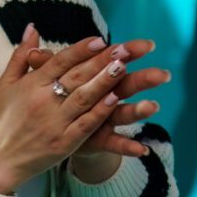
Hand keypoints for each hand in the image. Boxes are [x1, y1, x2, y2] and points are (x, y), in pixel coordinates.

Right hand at [0, 28, 148, 193]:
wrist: (0, 159)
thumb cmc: (4, 119)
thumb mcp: (6, 83)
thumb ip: (20, 55)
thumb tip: (32, 27)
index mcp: (31, 85)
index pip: (58, 62)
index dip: (80, 50)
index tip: (100, 40)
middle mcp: (43, 101)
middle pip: (76, 77)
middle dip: (101, 61)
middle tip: (123, 48)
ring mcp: (55, 122)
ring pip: (84, 98)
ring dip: (104, 82)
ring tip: (123, 67)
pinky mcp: (64, 142)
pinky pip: (85, 124)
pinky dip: (100, 111)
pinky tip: (115, 99)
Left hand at [25, 38, 170, 159]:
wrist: (55, 133)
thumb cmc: (57, 100)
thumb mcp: (50, 83)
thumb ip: (47, 66)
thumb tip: (34, 52)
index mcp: (94, 79)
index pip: (112, 62)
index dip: (127, 54)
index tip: (146, 45)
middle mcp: (105, 98)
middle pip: (126, 86)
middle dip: (144, 80)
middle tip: (162, 74)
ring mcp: (105, 121)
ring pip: (125, 114)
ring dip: (139, 111)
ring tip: (153, 107)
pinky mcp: (101, 140)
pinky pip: (115, 144)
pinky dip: (128, 147)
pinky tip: (143, 150)